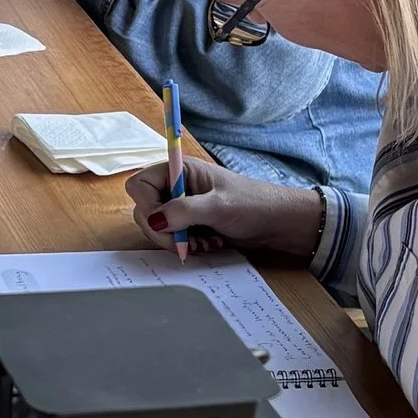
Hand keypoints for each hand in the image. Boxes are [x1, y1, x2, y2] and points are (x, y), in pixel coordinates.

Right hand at [125, 156, 322, 255]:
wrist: (278, 222)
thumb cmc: (253, 204)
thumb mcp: (218, 206)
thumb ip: (184, 211)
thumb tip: (153, 220)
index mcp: (179, 170)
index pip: (140, 185)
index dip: (146, 205)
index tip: (164, 223)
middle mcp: (176, 186)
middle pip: (144, 209)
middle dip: (162, 231)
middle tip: (183, 243)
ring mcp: (182, 206)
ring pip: (157, 228)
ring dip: (176, 241)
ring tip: (203, 243)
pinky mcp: (189, 224)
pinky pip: (173, 239)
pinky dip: (186, 246)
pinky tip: (208, 245)